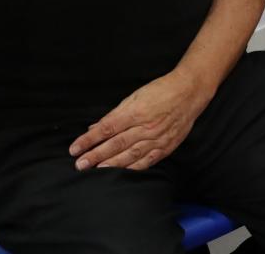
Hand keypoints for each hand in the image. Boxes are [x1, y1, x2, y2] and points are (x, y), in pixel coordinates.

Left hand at [68, 70, 211, 170]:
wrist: (190, 92)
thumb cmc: (161, 91)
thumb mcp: (135, 96)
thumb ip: (115, 114)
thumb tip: (95, 127)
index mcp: (136, 112)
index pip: (106, 129)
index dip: (89, 139)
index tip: (75, 148)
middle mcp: (146, 127)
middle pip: (115, 144)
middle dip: (95, 155)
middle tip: (79, 164)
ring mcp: (157, 138)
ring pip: (130, 156)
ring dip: (111, 165)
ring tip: (95, 171)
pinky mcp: (166, 146)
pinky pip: (147, 161)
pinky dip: (132, 168)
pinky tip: (120, 173)